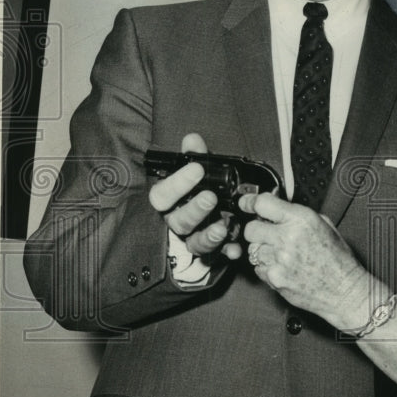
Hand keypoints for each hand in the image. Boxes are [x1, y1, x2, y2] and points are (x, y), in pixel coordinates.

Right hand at [148, 132, 241, 259]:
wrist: (204, 218)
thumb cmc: (197, 190)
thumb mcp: (197, 171)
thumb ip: (195, 156)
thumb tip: (192, 139)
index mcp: (169, 202)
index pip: (161, 195)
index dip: (177, 183)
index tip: (197, 169)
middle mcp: (177, 222)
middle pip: (178, 221)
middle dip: (195, 210)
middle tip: (211, 197)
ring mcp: (192, 239)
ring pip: (194, 243)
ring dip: (209, 236)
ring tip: (223, 227)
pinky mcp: (209, 253)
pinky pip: (216, 257)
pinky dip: (226, 253)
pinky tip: (235, 250)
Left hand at [241, 193, 367, 326]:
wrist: (344, 290)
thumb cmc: (338, 260)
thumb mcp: (324, 225)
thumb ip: (298, 214)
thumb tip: (277, 206)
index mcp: (301, 220)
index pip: (262, 203)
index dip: (251, 202)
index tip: (246, 203)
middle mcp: (288, 237)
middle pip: (251, 228)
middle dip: (258, 230)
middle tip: (269, 235)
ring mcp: (279, 259)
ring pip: (252, 249)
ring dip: (263, 250)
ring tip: (282, 255)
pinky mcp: (274, 278)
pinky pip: (258, 268)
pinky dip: (267, 268)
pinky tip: (284, 268)